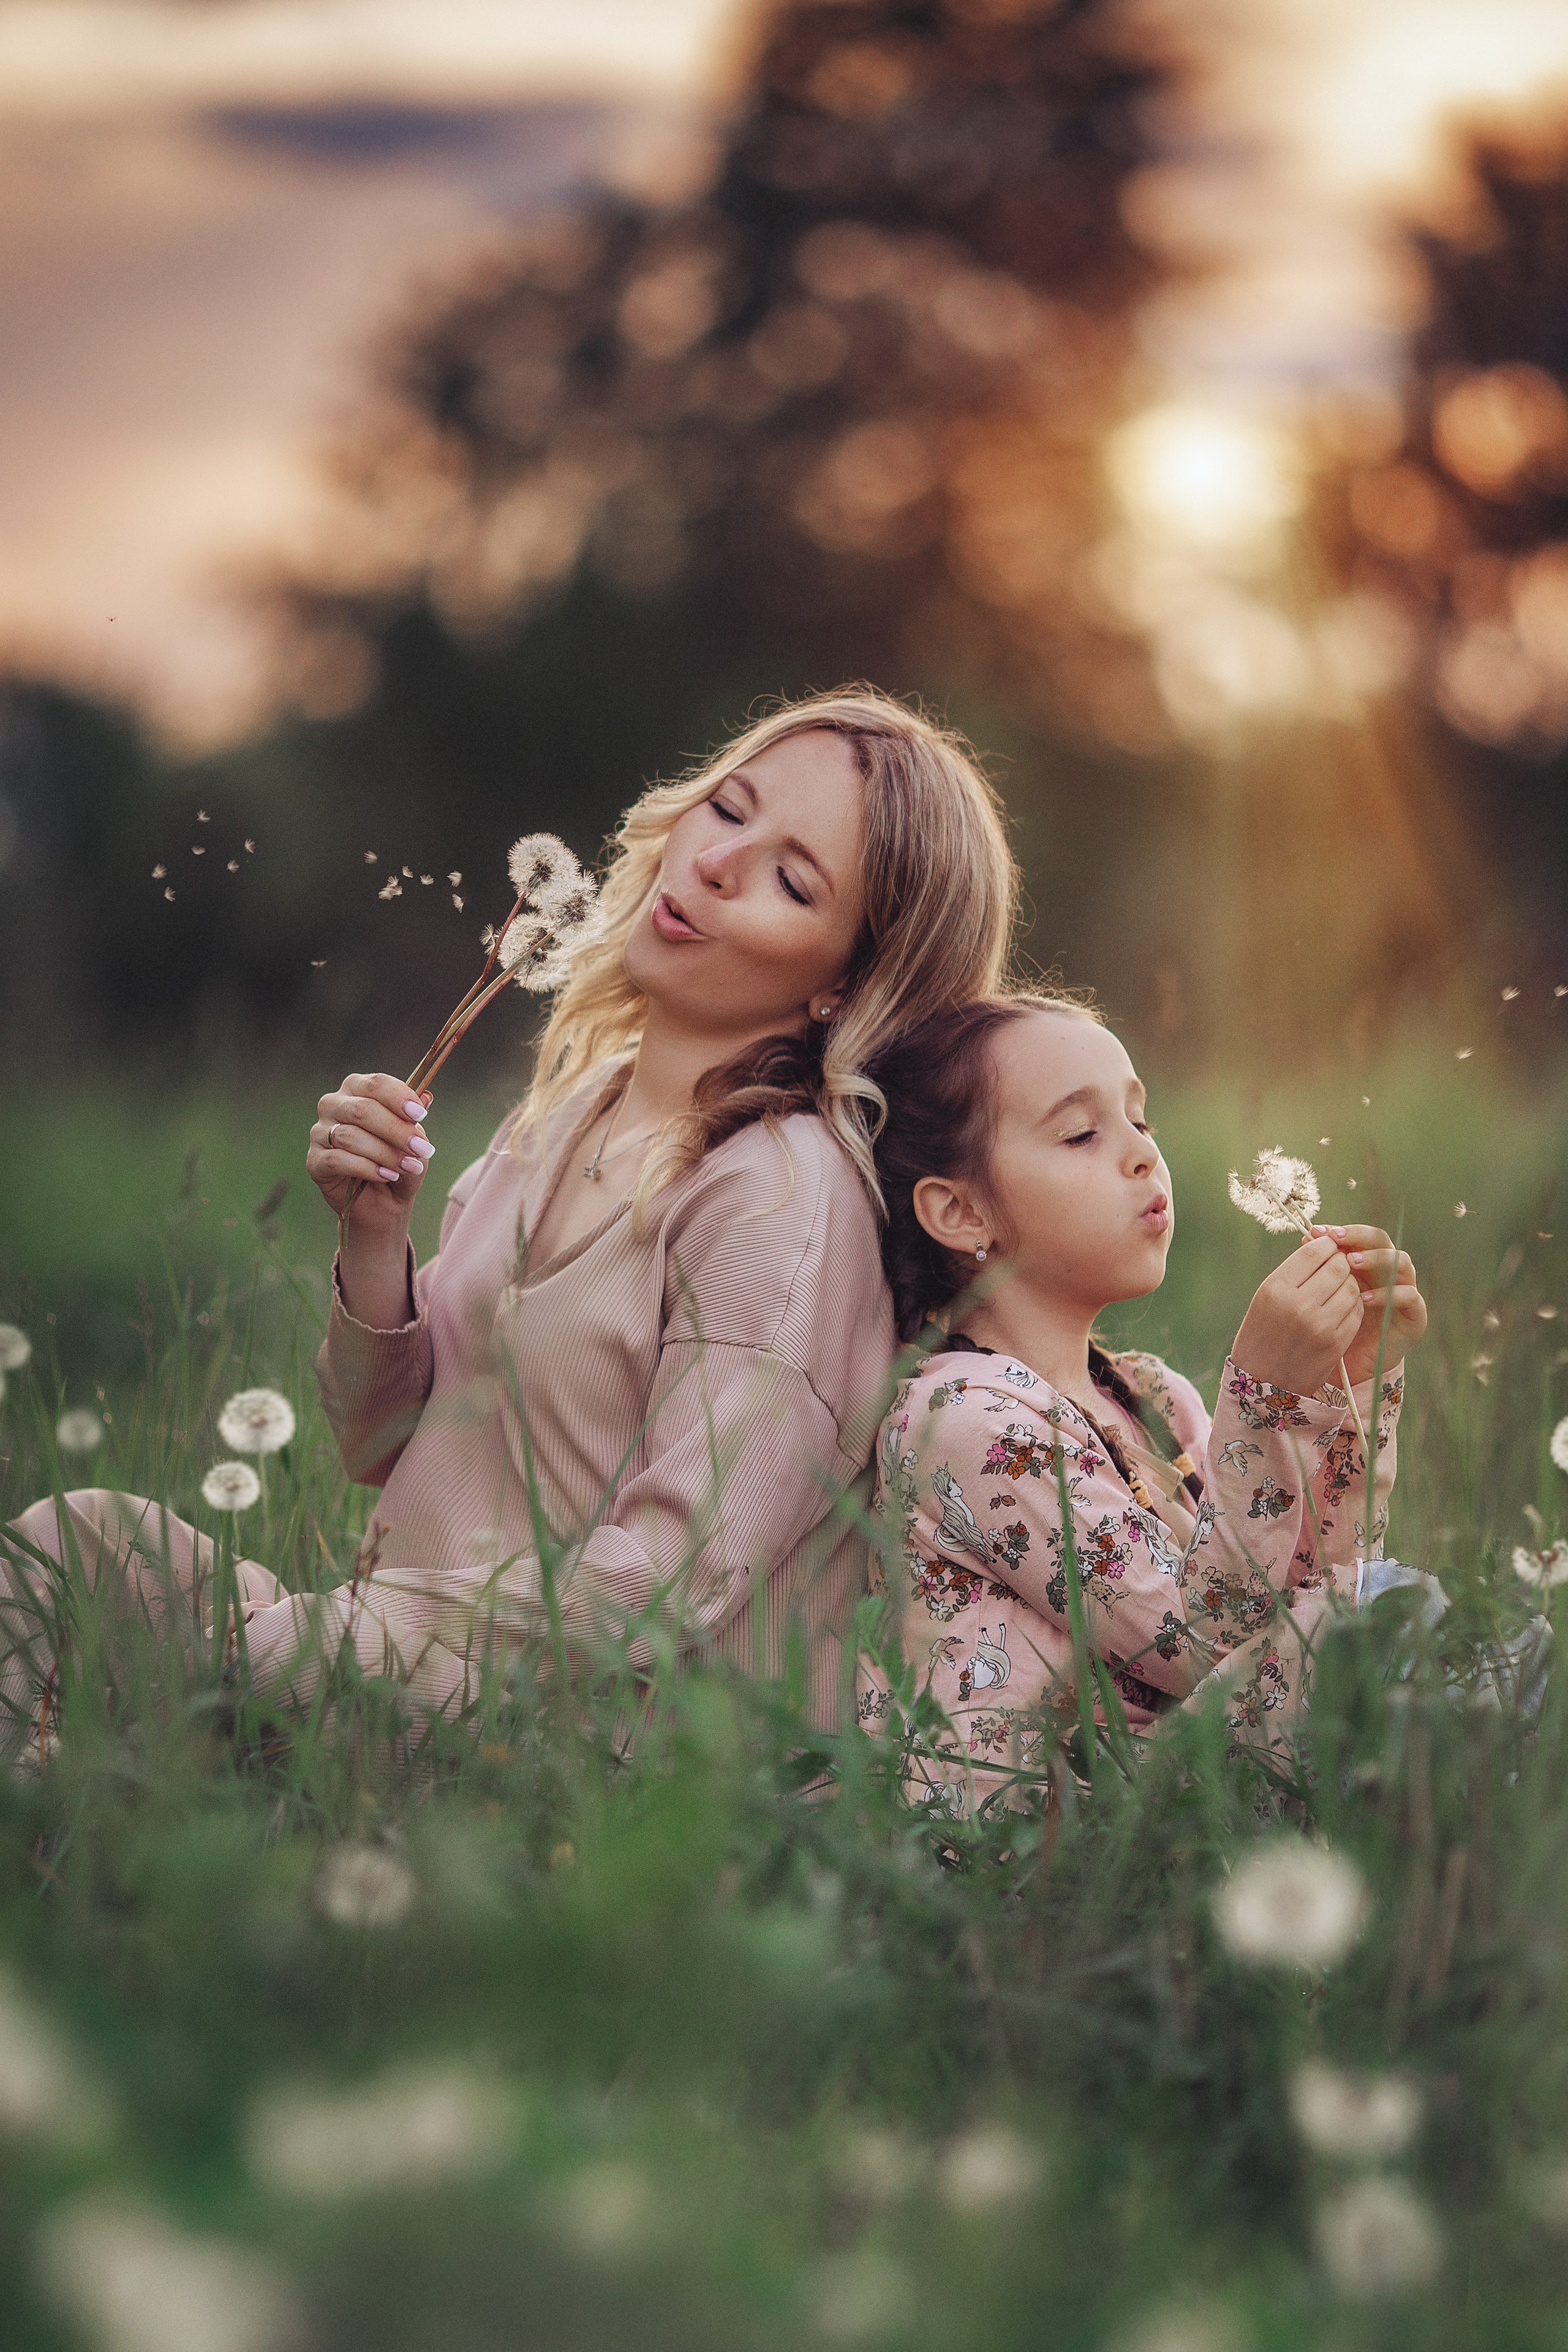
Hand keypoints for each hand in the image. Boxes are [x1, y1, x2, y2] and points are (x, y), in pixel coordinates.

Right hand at [307, 1074, 433, 1231]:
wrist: (384, 1203)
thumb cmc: (398, 1162)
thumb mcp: (414, 1140)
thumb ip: (415, 1120)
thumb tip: (426, 1097)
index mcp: (358, 1089)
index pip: (375, 1084)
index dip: (398, 1098)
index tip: (421, 1116)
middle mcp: (334, 1105)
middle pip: (362, 1110)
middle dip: (396, 1130)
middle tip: (421, 1149)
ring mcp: (320, 1132)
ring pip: (349, 1136)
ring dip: (385, 1153)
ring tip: (409, 1166)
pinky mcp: (315, 1161)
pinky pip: (337, 1160)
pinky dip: (366, 1168)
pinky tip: (387, 1175)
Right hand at [1231, 1233, 1364, 1397]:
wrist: (1263, 1383)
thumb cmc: (1262, 1333)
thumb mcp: (1266, 1297)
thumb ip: (1293, 1271)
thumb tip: (1322, 1242)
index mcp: (1275, 1289)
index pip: (1314, 1251)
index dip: (1326, 1245)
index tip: (1327, 1247)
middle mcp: (1298, 1305)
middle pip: (1338, 1266)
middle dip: (1341, 1263)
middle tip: (1336, 1267)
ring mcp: (1320, 1325)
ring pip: (1352, 1287)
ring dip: (1349, 1284)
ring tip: (1336, 1290)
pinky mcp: (1336, 1343)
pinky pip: (1356, 1310)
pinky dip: (1353, 1304)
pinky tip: (1340, 1308)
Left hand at [1310, 1224, 1425, 1386]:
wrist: (1350, 1365)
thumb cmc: (1332, 1326)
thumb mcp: (1323, 1295)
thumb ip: (1321, 1269)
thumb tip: (1307, 1238)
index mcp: (1367, 1263)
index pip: (1360, 1236)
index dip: (1341, 1231)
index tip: (1317, 1231)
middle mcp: (1388, 1272)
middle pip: (1382, 1240)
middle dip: (1359, 1236)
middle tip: (1337, 1240)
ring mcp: (1405, 1290)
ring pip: (1401, 1261)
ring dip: (1376, 1258)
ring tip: (1350, 1263)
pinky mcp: (1415, 1315)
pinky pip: (1410, 1297)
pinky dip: (1389, 1294)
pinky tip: (1364, 1298)